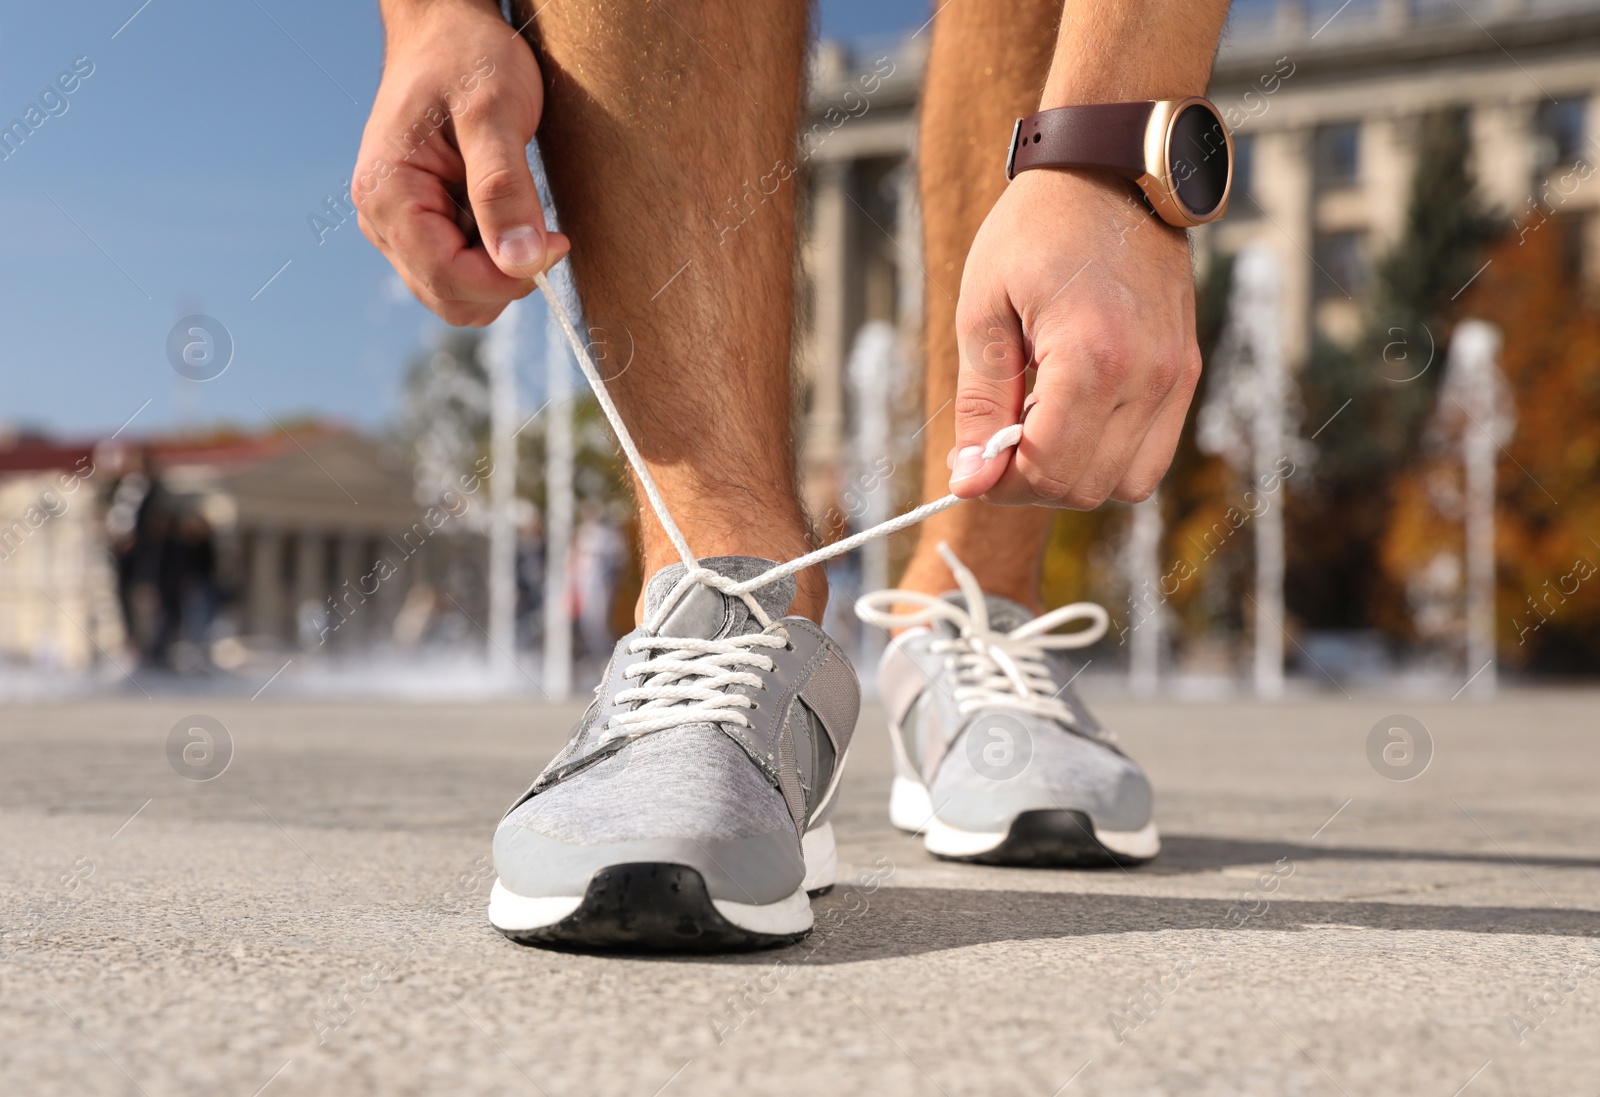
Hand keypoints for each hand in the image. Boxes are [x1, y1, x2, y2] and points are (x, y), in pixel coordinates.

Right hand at [352, 0, 568, 326]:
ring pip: (458, 293)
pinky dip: (494, 258)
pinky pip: (462, 272)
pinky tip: (506, 213)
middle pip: (452, 297)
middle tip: (544, 231)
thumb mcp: (495, 112)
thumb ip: (505, 189)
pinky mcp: (421, 228)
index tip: (556, 243)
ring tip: (519, 211)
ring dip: (500, 271)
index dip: (509, 277)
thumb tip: (522, 263)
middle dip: (505, 279)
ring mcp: (398, 228)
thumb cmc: (467, 57)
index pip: (449, 278)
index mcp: (387, 195)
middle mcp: (382, 221)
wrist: (447, 29)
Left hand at [948, 169, 1201, 506]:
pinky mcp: (1186, 371)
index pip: (1048, 470)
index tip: (970, 466)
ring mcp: (1175, 376)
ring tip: (1036, 424)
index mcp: (1092, 357)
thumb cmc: (1037, 228)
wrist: (1111, 169)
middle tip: (996, 445)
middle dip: (1031, 484)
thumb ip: (979, 404)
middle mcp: (1147, 376)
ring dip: (1073, 474)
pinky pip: (1152, 453)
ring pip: (1126, 483)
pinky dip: (1108, 454)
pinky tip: (1072, 412)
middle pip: (1086, 488)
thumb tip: (969, 480)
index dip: (999, 485)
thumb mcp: (983, 311)